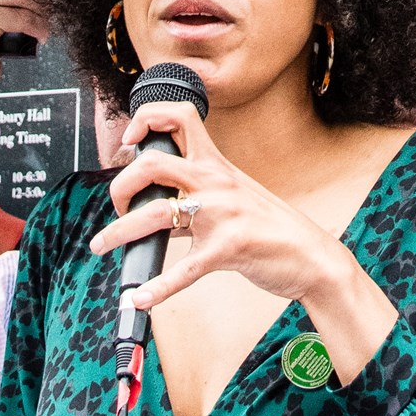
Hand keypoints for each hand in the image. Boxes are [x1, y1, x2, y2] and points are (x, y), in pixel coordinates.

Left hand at [89, 100, 338, 309]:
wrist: (312, 255)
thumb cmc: (271, 226)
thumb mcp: (233, 197)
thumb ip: (196, 195)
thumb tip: (153, 206)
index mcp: (216, 165)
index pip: (179, 117)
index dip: (147, 119)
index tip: (129, 142)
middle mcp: (216, 182)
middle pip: (152, 164)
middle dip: (120, 185)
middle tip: (118, 206)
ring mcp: (221, 215)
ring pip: (155, 213)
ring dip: (119, 232)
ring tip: (102, 245)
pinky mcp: (228, 249)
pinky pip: (184, 270)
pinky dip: (157, 287)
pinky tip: (140, 299)